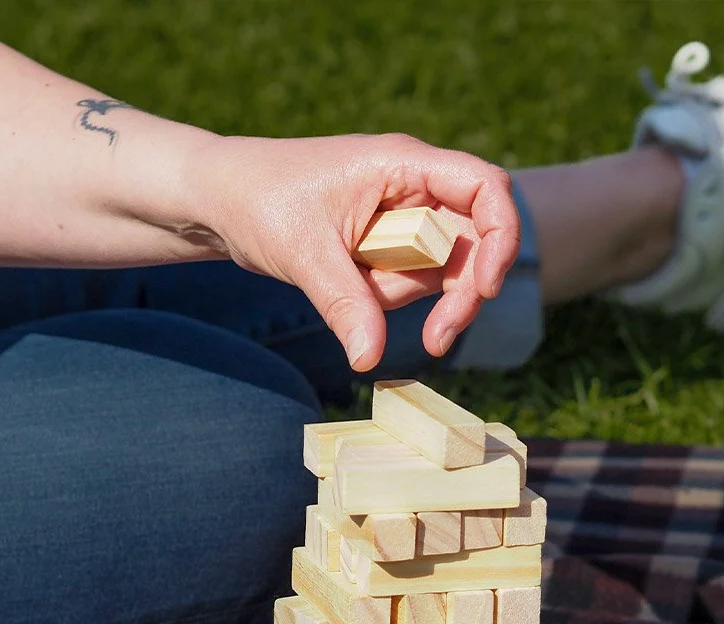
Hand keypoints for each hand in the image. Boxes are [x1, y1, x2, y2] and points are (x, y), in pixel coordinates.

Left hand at [202, 133, 520, 370]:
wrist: (223, 203)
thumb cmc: (260, 202)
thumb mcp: (303, 254)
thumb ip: (344, 304)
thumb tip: (369, 359)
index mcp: (403, 165)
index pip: (485, 187)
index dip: (500, 236)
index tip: (483, 286)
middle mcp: (414, 190)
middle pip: (474, 242)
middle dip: (464, 292)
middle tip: (437, 339)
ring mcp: (405, 221)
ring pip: (444, 272)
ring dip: (415, 301)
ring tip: (356, 298)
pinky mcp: (390, 249)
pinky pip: (412, 284)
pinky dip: (391, 303)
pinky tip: (354, 298)